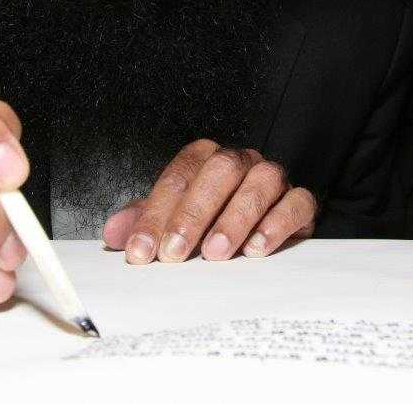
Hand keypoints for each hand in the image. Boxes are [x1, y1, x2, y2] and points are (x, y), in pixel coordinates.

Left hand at [101, 139, 315, 263]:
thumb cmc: (209, 219)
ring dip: (236, 218)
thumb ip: (142, 222)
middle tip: (175, 253)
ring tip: (216, 253)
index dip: (156, 214)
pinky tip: (257, 248)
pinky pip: (297, 202)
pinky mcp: (299, 200)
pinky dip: (278, 224)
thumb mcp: (170, 220)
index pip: (178, 176)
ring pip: (261, 182)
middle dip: (194, 213)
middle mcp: (239, 161)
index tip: (142, 250)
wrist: (257, 227)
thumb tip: (113, 233)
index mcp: (204, 159)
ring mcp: (271, 177)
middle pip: (219, 171)